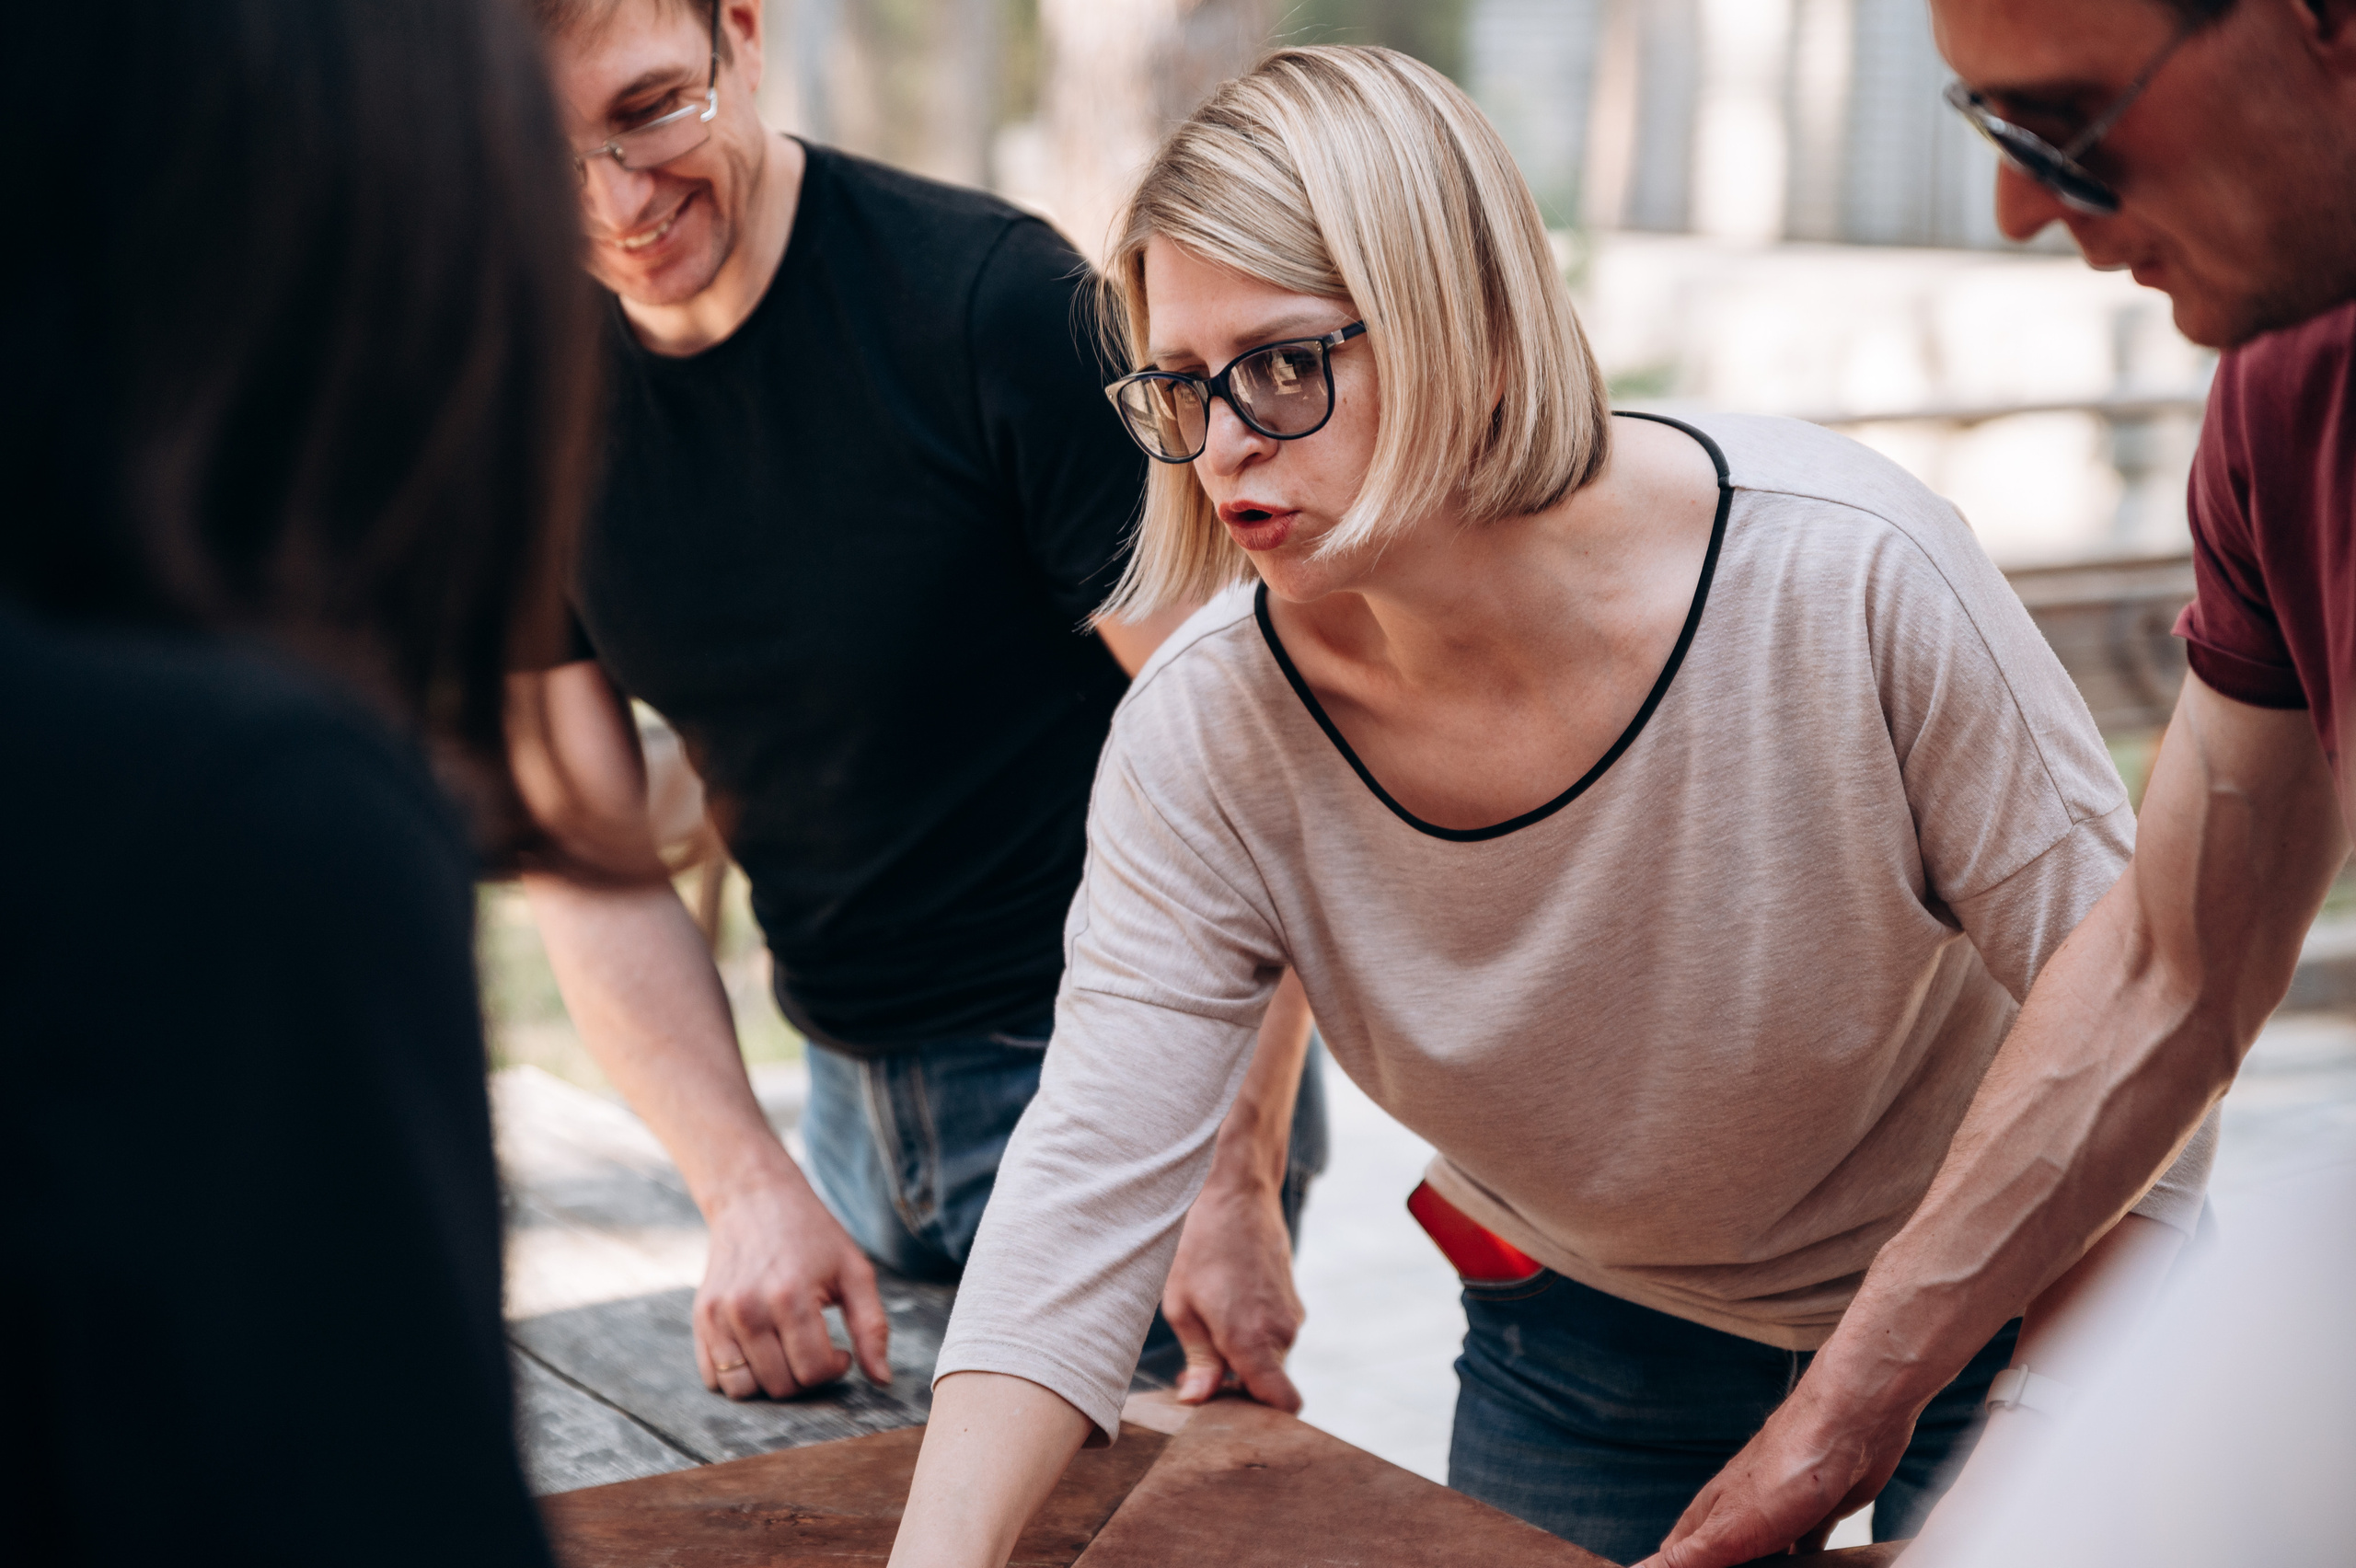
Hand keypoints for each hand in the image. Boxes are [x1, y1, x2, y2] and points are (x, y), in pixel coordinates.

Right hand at [693, 1173, 892, 1400]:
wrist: (754, 1198)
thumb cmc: (811, 1234)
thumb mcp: (853, 1271)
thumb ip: (872, 1327)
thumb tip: (882, 1380)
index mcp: (791, 1297)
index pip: (814, 1371)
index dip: (835, 1368)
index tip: (840, 1350)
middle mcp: (749, 1310)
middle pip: (781, 1386)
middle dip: (806, 1377)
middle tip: (815, 1348)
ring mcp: (719, 1316)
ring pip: (744, 1389)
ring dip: (771, 1382)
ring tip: (786, 1352)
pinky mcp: (701, 1318)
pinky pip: (712, 1378)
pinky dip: (737, 1377)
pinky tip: (760, 1351)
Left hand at [1161, 1178, 1303, 1410]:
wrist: (1235, 1190)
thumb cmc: (1198, 1244)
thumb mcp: (1181, 1303)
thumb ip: (1198, 1359)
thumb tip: (1198, 1402)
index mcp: (1253, 1339)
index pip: (1284, 1405)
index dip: (1263, 1423)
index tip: (1230, 1420)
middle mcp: (1282, 1332)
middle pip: (1268, 1385)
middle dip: (1237, 1387)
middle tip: (1196, 1375)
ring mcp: (1292, 1314)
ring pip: (1269, 1358)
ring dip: (1242, 1357)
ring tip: (1204, 1331)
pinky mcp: (1292, 1300)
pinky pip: (1274, 1333)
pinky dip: (1253, 1334)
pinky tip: (1222, 1308)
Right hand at [1636, 1381, 1916, 1567]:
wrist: (1852, 1427)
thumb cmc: (1787, 1470)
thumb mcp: (1728, 1527)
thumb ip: (1686, 1557)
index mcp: (1711, 1512)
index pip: (1676, 1553)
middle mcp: (1740, 1509)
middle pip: (1720, 1557)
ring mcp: (1779, 1510)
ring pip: (1763, 1555)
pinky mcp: (1818, 1512)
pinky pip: (1805, 1549)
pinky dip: (1803, 1565)